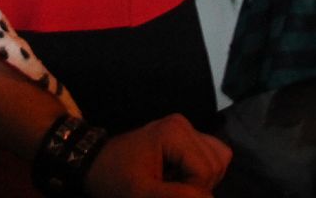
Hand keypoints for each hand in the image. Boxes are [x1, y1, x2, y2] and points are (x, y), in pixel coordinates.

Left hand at [86, 114, 230, 197]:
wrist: (96, 165)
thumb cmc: (116, 179)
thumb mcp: (143, 195)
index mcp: (175, 132)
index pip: (206, 171)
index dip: (192, 191)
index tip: (164, 192)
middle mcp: (184, 124)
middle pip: (216, 164)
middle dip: (197, 185)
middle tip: (167, 188)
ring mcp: (186, 128)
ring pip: (219, 160)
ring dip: (202, 180)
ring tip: (174, 184)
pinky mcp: (185, 136)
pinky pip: (212, 156)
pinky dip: (201, 172)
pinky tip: (180, 178)